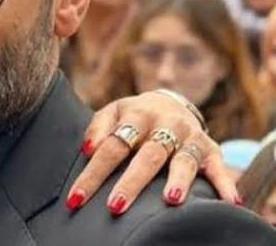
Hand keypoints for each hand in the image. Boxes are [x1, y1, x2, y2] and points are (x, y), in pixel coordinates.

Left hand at [66, 91, 235, 214]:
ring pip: (183, 160)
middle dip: (130, 182)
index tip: (77, 197)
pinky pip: (219, 167)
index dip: (93, 173)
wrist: (170, 103)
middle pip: (147, 155)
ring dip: (178, 180)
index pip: (112, 146)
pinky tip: (230, 202)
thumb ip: (97, 129)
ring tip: (171, 200)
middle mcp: (165, 123)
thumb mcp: (112, 113)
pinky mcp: (211, 149)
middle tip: (115, 205)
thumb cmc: (133, 117)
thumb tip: (88, 149)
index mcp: (136, 114)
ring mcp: (189, 136)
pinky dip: (225, 183)